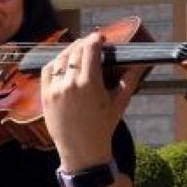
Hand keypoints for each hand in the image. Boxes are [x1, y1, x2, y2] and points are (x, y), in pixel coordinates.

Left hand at [41, 32, 135, 169]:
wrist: (82, 150)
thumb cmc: (103, 127)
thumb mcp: (119, 103)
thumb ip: (129, 79)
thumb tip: (141, 63)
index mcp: (89, 83)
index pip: (90, 50)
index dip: (95, 39)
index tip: (99, 36)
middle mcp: (69, 83)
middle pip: (75, 52)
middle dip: (83, 43)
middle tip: (91, 42)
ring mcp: (55, 89)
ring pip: (60, 59)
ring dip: (69, 51)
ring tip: (78, 50)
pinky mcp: (45, 95)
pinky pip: (47, 70)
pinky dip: (55, 62)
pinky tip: (63, 61)